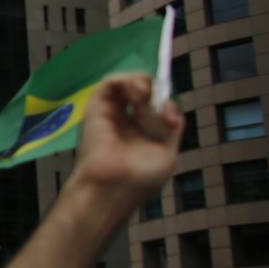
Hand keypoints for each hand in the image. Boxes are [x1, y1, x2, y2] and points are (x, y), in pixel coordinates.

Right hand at [69, 73, 182, 206]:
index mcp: (140, 131)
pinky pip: (111, 81)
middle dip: (156, 91)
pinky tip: (138, 95)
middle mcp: (124, 119)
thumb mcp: (168, 152)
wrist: (114, 187)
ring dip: (142, 83)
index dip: (166, 103)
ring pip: (127, 81)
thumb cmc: (139, 178)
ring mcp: (110, 112)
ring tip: (145, 98)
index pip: (155, 104)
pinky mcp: (96, 106)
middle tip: (158, 105)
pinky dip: (128, 81)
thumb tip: (167, 106)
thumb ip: (172, 126)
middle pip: (143, 89)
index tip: (170, 120)